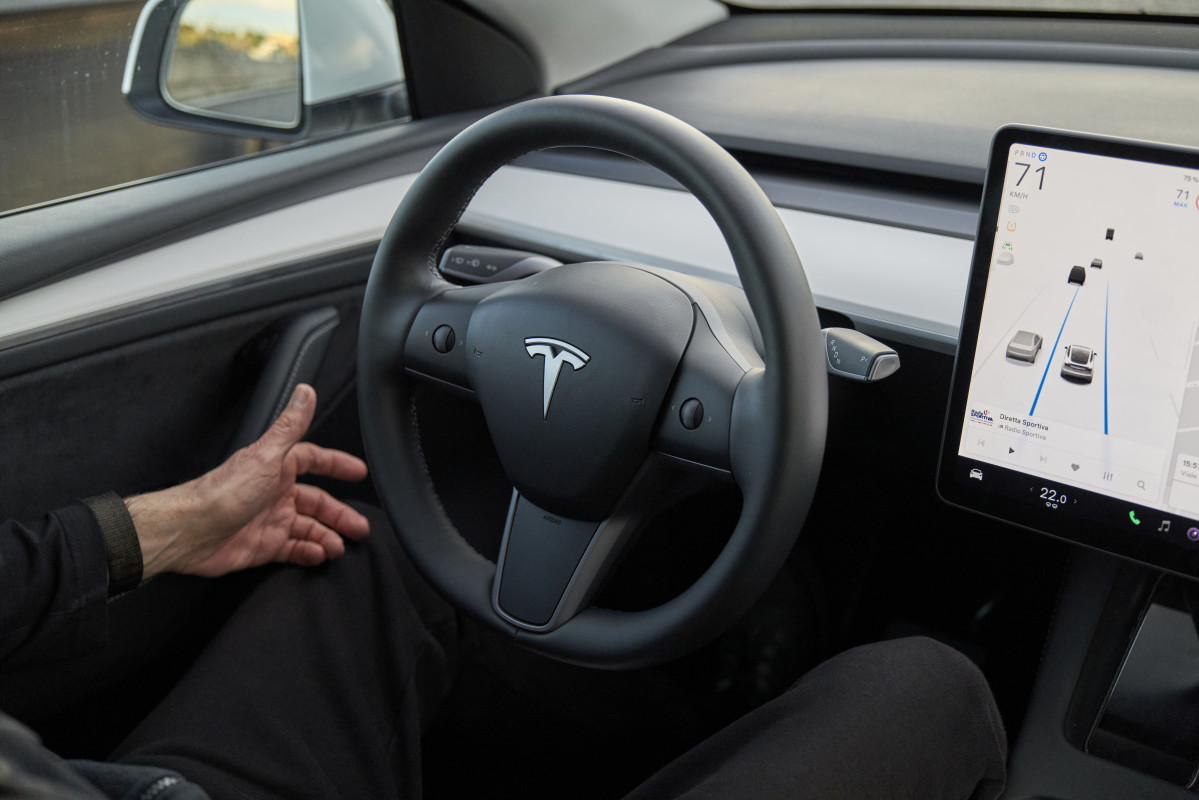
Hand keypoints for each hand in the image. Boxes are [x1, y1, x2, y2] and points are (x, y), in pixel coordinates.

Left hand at [127, 384, 370, 578]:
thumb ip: (291, 425)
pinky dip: (310, 553)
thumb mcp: (266, 456)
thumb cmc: (223, 492)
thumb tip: (305, 392)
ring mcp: (270, 519)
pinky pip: (294, 549)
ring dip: (328, 535)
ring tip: (340, 546)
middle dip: (341, 513)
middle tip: (360, 526)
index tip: (359, 472)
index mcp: (277, 467)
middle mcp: (275, 492)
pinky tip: (319, 555)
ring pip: (310, 527)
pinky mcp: (263, 545)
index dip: (337, 465)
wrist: (190, 531)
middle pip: (318, 502)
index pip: (314, 461)